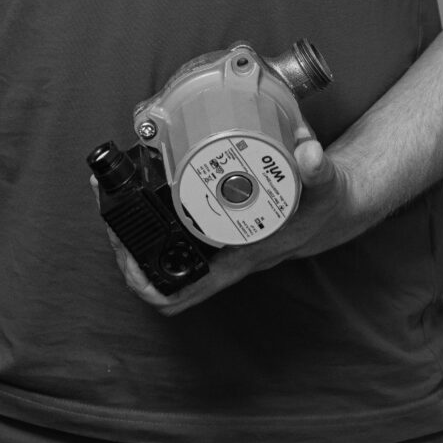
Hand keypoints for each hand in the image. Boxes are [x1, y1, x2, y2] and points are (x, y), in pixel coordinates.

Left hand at [94, 126, 364, 315]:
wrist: (334, 209)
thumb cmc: (324, 206)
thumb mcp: (324, 187)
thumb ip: (317, 168)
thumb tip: (307, 152)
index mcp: (239, 258)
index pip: (181, 291)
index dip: (145, 279)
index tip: (123, 251)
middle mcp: (223, 258)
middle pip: (158, 273)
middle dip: (125, 245)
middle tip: (107, 204)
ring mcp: (216, 245)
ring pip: (160, 253)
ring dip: (132, 230)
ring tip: (113, 190)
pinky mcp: (214, 228)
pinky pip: (172, 233)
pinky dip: (152, 214)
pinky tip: (142, 184)